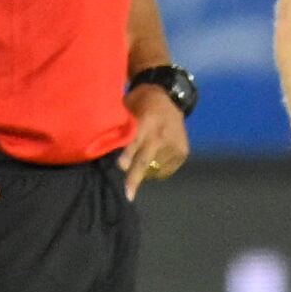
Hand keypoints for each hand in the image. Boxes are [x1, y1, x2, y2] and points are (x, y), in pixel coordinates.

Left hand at [116, 85, 190, 200]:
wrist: (170, 97)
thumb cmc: (141, 103)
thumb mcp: (129, 108)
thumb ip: (122, 128)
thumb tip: (108, 149)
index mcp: (147, 121)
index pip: (135, 142)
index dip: (127, 155)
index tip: (121, 167)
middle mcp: (163, 134)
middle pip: (145, 161)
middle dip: (134, 178)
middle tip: (128, 195)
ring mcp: (175, 145)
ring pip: (154, 169)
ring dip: (143, 170)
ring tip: (141, 157)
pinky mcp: (183, 152)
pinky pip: (164, 171)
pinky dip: (156, 169)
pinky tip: (154, 157)